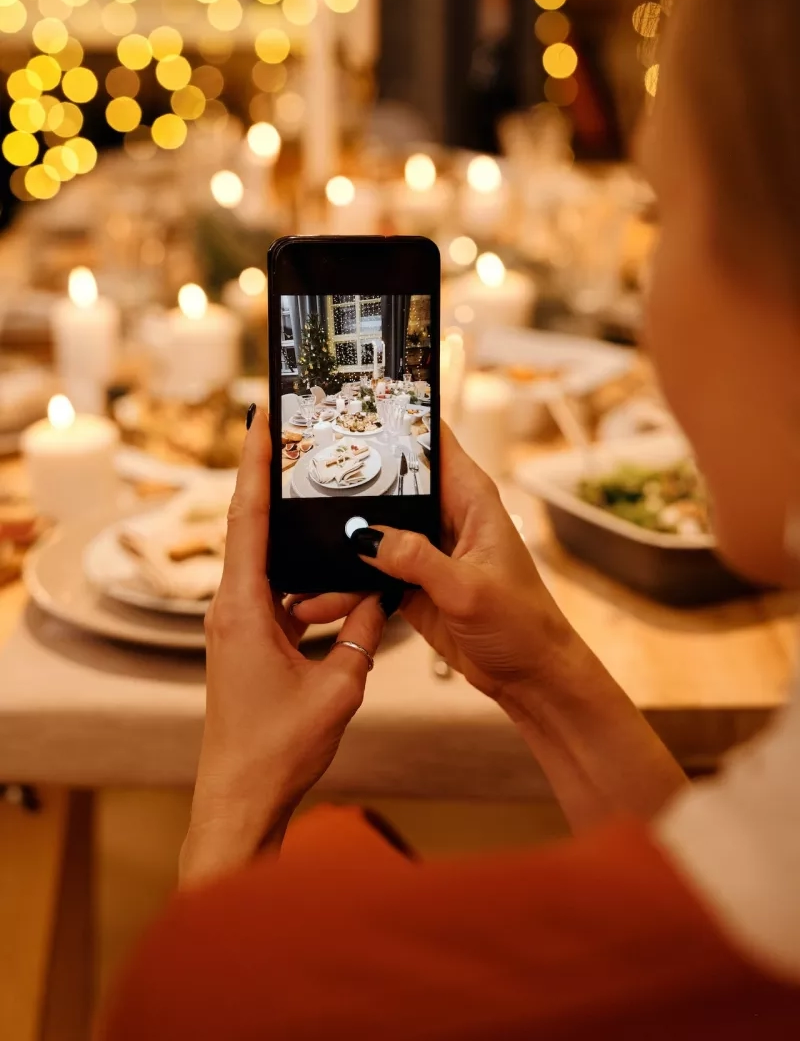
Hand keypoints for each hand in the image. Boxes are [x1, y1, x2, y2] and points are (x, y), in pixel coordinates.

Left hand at [180, 408, 385, 884]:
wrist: (240, 797)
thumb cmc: (279, 748)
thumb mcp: (337, 686)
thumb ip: (361, 633)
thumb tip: (381, 590)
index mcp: (243, 609)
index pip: (247, 518)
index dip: (254, 464)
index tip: (261, 419)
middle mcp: (230, 608)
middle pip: (248, 524)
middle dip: (266, 475)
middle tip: (289, 430)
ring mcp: (235, 623)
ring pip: (259, 555)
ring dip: (279, 518)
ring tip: (307, 479)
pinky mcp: (245, 640)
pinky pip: (269, 586)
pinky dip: (290, 561)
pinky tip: (318, 553)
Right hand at [293, 424, 575, 707]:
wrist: (530, 676)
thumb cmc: (522, 623)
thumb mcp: (467, 589)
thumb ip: (417, 559)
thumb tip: (365, 537)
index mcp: (470, 498)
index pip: (431, 439)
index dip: (395, 419)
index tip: (350, 410)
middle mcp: (445, 515)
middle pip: (389, 482)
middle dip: (348, 483)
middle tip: (299, 479)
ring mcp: (424, 549)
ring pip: (372, 532)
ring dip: (339, 546)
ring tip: (297, 556)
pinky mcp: (411, 582)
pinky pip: (368, 574)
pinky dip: (344, 586)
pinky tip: (315, 598)